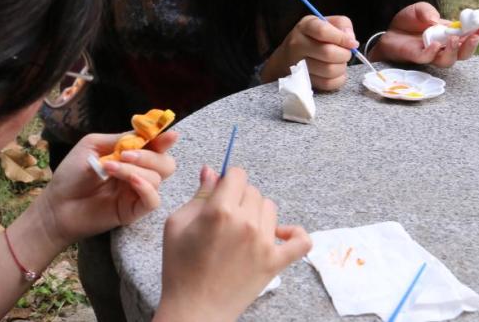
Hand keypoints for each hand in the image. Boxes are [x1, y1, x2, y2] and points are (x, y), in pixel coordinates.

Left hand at [36, 131, 177, 246]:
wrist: (56, 204)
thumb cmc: (72, 174)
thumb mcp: (94, 145)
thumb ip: (121, 139)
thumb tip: (146, 132)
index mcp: (131, 156)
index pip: (157, 146)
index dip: (164, 140)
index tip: (167, 135)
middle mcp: (139, 173)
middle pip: (166, 163)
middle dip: (150, 155)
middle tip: (126, 154)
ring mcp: (137, 193)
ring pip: (158, 178)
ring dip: (136, 168)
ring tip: (110, 168)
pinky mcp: (133, 211)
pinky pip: (153, 200)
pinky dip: (146, 187)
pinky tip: (130, 181)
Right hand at [154, 166, 311, 321]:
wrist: (194, 310)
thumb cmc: (180, 268)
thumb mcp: (177, 224)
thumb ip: (199, 194)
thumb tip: (212, 171)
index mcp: (220, 210)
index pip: (237, 174)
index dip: (227, 180)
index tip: (222, 192)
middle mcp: (245, 222)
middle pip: (253, 191)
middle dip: (239, 198)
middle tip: (225, 218)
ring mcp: (264, 242)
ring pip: (270, 209)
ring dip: (258, 214)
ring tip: (241, 231)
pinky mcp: (275, 261)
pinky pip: (301, 240)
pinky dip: (295, 234)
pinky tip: (281, 235)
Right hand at [261, 15, 358, 90]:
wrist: (288, 56)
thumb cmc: (313, 37)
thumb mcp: (326, 22)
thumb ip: (342, 25)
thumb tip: (350, 40)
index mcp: (305, 26)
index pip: (323, 31)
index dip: (342, 38)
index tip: (352, 43)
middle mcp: (297, 44)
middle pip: (328, 53)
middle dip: (344, 54)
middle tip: (345, 53)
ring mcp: (298, 64)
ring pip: (329, 70)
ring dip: (341, 67)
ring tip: (339, 62)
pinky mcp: (303, 80)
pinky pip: (327, 83)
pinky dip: (338, 79)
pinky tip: (336, 72)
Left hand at [370, 2, 478, 66]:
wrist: (388, 31)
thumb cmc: (408, 21)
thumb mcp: (419, 9)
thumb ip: (428, 10)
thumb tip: (437, 19)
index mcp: (450, 34)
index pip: (469, 36)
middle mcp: (444, 46)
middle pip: (463, 53)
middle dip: (472, 45)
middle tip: (475, 36)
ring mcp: (431, 54)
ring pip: (448, 60)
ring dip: (454, 51)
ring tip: (454, 39)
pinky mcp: (417, 57)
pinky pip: (427, 59)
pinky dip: (432, 52)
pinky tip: (435, 45)